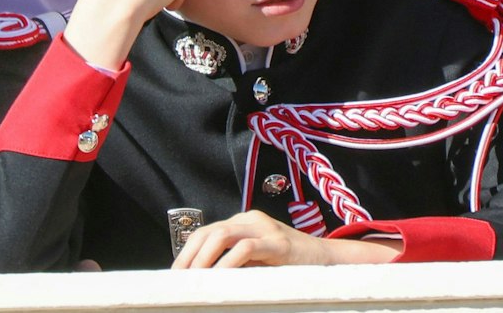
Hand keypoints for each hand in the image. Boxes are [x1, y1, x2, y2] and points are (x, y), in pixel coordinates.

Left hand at [171, 210, 398, 268]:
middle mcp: (251, 219)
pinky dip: (227, 264)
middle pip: (208, 232)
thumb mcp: (255, 261)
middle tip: (180, 282)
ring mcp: (265, 228)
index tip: (175, 277)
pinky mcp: (277, 242)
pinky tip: (220, 279)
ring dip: (203, 260)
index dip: (185, 254)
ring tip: (194, 281)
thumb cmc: (288, 265)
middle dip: (188, 257)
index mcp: (243, 222)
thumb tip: (198, 281)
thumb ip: (232, 263)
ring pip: (222, 235)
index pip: (204, 232)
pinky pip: (245, 248)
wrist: (327, 261)